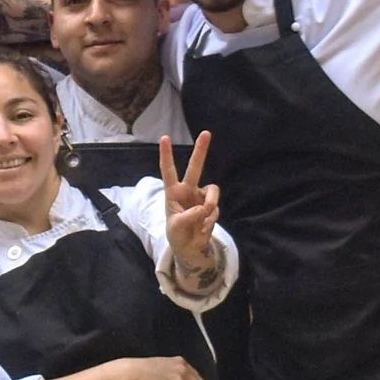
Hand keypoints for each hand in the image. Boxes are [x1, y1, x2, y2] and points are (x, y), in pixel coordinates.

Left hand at [159, 129, 219, 273]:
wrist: (188, 247)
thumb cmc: (176, 233)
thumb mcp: (176, 226)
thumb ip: (188, 216)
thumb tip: (204, 208)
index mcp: (173, 192)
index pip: (168, 171)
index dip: (166, 155)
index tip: (164, 137)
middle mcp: (188, 190)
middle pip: (195, 167)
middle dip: (201, 150)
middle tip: (206, 132)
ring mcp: (201, 197)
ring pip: (212, 191)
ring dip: (211, 204)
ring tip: (204, 218)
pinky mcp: (211, 207)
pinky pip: (215, 209)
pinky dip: (210, 220)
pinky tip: (203, 228)